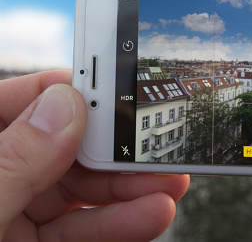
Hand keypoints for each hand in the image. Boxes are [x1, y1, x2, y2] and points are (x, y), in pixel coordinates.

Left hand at [0, 71, 188, 240]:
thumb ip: (14, 160)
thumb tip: (65, 106)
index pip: (24, 101)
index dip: (73, 91)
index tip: (119, 89)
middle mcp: (3, 173)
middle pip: (66, 147)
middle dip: (117, 148)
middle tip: (156, 146)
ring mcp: (20, 209)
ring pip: (82, 189)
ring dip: (131, 188)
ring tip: (169, 185)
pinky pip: (84, 227)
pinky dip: (120, 221)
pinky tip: (151, 213)